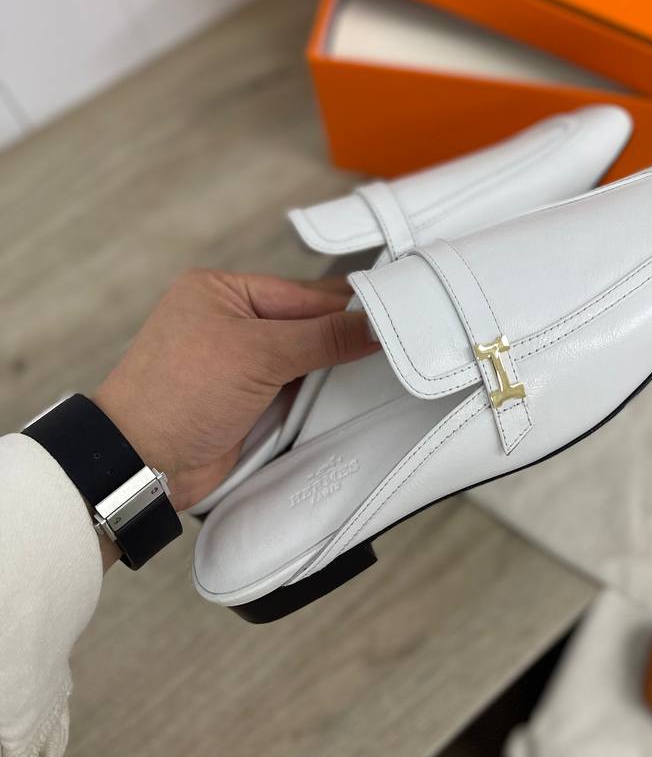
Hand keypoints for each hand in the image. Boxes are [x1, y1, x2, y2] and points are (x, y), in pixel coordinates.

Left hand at [94, 269, 379, 525]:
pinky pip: (295, 391)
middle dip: (347, 336)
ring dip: (337, 369)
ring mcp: (238, 364)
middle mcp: (230, 322)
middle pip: (307, 324)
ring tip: (393, 366)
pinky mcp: (246, 402)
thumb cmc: (179, 394)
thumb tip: (377, 323)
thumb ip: (323, 337)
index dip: (350, 305)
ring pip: (305, 359)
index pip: (303, 293)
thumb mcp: (259, 354)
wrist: (140, 466)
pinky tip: (357, 394)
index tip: (400, 311)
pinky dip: (322, 395)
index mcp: (222, 291)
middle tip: (405, 340)